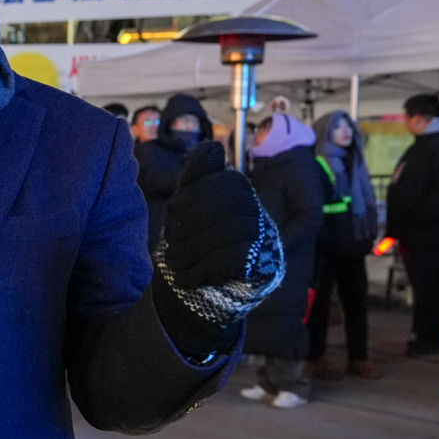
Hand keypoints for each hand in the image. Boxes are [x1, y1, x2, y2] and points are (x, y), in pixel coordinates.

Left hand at [160, 141, 265, 288]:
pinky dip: (203, 270)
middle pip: (231, 207)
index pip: (227, 183)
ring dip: (192, 248)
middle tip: (169, 238)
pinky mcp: (265, 273)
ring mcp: (268, 246)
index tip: (172, 210)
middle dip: (191, 224)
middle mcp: (264, 219)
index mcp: (245, 197)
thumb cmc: (195, 241)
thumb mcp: (189, 204)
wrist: (200, 293)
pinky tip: (186, 277)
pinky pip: (236, 262)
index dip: (194, 195)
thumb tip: (212, 146)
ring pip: (234, 233)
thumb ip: (197, 175)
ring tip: (174, 259)